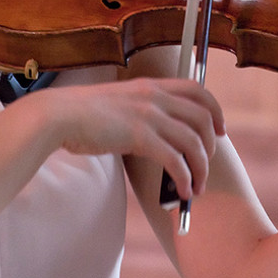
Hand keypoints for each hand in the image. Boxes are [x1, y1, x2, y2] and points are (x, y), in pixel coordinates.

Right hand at [23, 77, 225, 199]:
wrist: (58, 116)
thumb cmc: (82, 114)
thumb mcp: (118, 102)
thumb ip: (139, 110)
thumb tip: (154, 134)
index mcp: (150, 86)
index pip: (197, 90)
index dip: (215, 110)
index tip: (220, 129)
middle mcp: (154, 96)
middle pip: (203, 117)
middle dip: (211, 144)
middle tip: (206, 164)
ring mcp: (148, 115)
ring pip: (193, 142)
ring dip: (201, 169)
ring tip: (196, 188)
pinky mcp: (140, 136)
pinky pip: (175, 160)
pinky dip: (185, 178)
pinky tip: (182, 191)